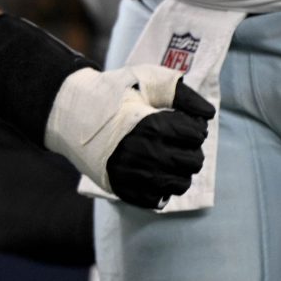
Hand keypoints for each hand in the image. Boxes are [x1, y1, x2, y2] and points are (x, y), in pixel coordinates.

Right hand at [45, 64, 214, 209]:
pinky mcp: (123, 189)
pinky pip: (159, 199)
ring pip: (181, 184)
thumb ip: (183, 94)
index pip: (197, 134)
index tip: (181, 121)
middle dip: (190, 148)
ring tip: (166, 156)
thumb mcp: (147, 81)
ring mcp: (134, 175)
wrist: (72, 112)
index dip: (193, 126)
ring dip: (179, 169)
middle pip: (194, 161)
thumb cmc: (113, 93)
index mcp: (154, 125)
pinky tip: (152, 170)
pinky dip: (161, 186)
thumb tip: (208, 114)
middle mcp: (146, 153)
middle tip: (176, 140)